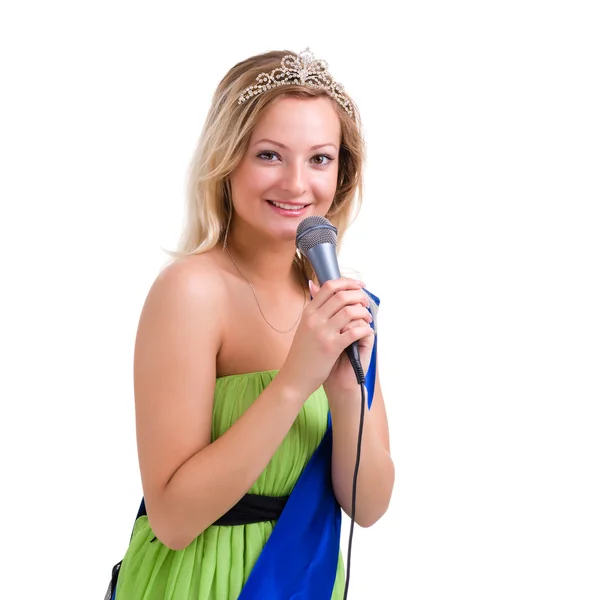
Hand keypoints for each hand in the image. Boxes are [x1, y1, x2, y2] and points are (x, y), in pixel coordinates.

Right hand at [309, 281, 374, 399]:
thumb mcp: (304, 326)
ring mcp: (322, 333)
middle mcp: (314, 319)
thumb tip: (314, 284)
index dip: (347, 282)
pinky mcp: (331, 348)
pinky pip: (354, 332)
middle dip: (359, 296)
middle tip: (366, 303)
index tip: (359, 285)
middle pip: (342, 296)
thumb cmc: (302, 353)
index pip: (329, 286)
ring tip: (367, 319)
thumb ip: (314, 307)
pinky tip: (368, 332)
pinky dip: (365, 329)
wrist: (294, 377)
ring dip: (363, 313)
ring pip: (350, 312)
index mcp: (308, 312)